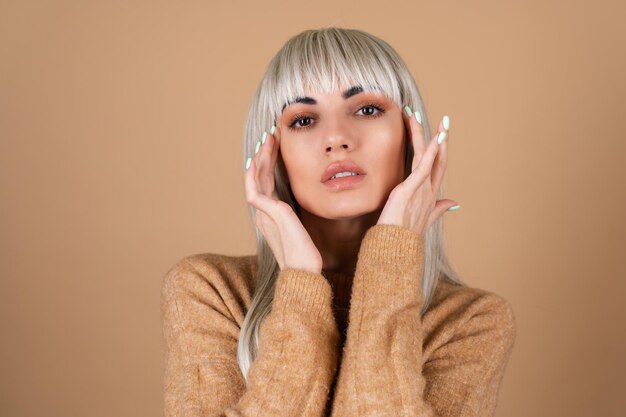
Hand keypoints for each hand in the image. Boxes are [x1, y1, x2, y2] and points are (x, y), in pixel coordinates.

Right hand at [244, 126, 322, 273]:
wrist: (305, 272)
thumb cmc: (308, 255)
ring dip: (260, 157)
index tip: (276, 147)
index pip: (265, 184)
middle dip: (264, 155)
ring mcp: (264, 214)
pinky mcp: (269, 213)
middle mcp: (263, 214)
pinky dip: (256, 170)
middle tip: (270, 135)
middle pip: (258, 177)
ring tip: (268, 138)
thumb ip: (299, 215)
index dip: (268, 164)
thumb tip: (310, 202)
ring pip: (255, 178)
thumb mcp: (304, 228)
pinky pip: (255, 187)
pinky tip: (262, 156)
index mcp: (270, 216)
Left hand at [377, 108, 458, 234]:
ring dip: (425, 135)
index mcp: (430, 195)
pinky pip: (423, 167)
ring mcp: (421, 189)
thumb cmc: (403, 235)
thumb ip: (439, 210)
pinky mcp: (410, 189)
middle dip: (441, 138)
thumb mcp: (423, 219)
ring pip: (427, 157)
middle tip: (444, 119)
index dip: (441, 150)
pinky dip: (430, 152)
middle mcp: (429, 190)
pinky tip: (433, 138)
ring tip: (418, 115)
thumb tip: (455, 203)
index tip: (441, 134)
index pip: (438, 167)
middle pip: (439, 159)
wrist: (394, 248)